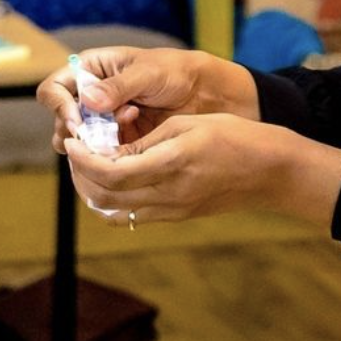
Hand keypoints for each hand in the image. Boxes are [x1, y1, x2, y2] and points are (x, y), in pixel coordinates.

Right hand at [36, 46, 257, 154]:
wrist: (203, 95)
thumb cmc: (175, 71)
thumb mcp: (148, 73)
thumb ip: (119, 87)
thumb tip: (88, 101)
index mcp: (90, 69)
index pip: (55, 88)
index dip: (59, 106)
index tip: (77, 120)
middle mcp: (90, 96)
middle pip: (61, 120)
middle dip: (77, 131)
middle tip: (99, 135)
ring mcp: (102, 121)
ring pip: (78, 142)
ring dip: (94, 144)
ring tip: (123, 134)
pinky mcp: (116, 142)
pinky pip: (100, 155)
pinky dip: (110, 156)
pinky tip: (132, 146)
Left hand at [63, 113, 340, 227]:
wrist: (269, 170)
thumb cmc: (233, 136)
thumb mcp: (186, 125)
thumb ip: (147, 140)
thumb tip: (110, 150)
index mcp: (170, 165)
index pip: (110, 173)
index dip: (83, 160)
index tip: (71, 142)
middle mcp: (167, 195)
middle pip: (106, 197)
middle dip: (81, 176)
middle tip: (75, 151)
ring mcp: (172, 211)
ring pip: (116, 212)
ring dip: (95, 191)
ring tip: (90, 164)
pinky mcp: (178, 216)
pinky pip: (134, 215)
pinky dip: (115, 200)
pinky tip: (116, 177)